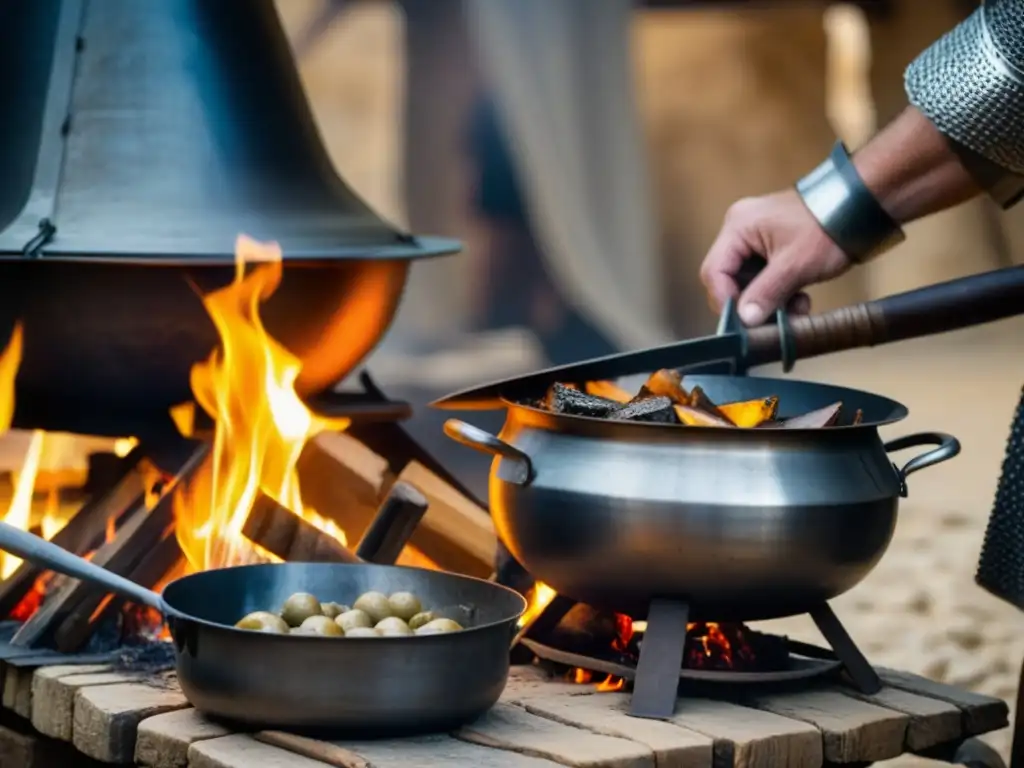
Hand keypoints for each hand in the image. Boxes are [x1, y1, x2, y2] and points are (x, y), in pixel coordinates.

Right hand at [700, 189, 852, 325]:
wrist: (863, 207)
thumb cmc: (828, 226)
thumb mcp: (795, 265)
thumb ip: (765, 293)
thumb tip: (745, 320)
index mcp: (738, 227)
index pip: (714, 271)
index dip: (725, 300)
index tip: (745, 322)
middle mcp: (741, 231)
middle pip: (729, 279)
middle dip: (752, 303)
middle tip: (775, 319)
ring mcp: (757, 238)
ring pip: (748, 282)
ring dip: (769, 301)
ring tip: (796, 310)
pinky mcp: (773, 247)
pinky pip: (764, 277)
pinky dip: (779, 293)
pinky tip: (800, 299)